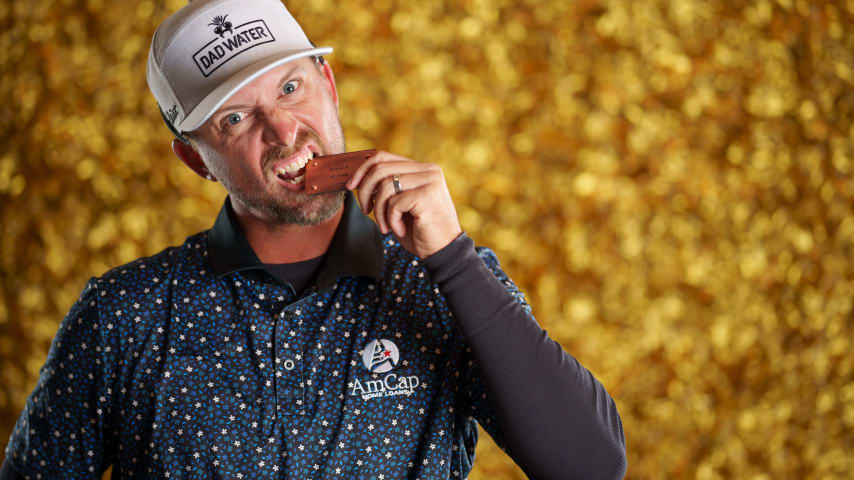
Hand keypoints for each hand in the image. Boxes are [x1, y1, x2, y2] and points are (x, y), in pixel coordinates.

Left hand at [346, 151, 461, 258]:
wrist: (443, 251)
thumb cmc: (419, 230)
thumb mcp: (399, 204)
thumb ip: (386, 188)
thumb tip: (357, 178)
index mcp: (422, 168)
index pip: (384, 157)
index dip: (362, 170)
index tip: (350, 186)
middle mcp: (428, 170)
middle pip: (381, 168)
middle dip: (365, 191)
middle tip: (365, 210)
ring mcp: (430, 181)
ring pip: (385, 186)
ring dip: (379, 211)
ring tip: (385, 226)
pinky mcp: (427, 195)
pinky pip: (394, 203)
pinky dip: (391, 220)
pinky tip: (400, 230)